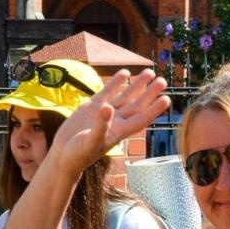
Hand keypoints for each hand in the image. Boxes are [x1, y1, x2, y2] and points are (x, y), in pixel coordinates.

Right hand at [49, 70, 170, 167]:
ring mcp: (104, 113)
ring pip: (125, 96)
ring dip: (137, 85)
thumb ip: (100, 126)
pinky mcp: (91, 107)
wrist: (63, 155)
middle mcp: (115, 121)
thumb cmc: (79, 155)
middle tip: (162, 81)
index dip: (154, 110)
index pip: (141, 119)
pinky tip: (125, 73)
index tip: (166, 99)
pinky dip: (116, 82)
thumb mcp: (91, 142)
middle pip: (137, 105)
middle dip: (150, 93)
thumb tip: (108, 108)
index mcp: (119, 132)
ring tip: (149, 72)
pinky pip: (107, 92)